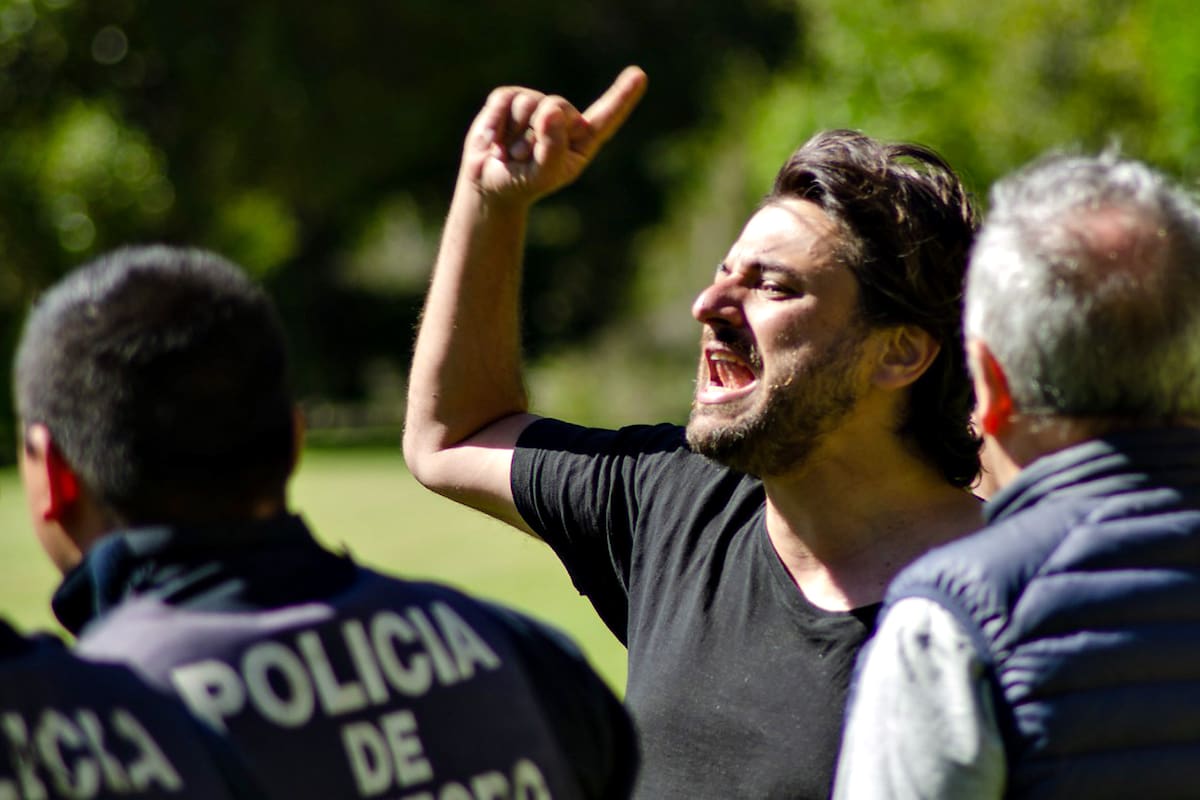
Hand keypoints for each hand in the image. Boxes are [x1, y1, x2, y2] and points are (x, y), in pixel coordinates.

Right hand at [460, 66, 647, 204]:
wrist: (487, 184)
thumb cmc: (522, 183)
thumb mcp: (542, 175)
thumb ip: (552, 148)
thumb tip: (552, 110)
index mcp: (581, 141)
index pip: (606, 118)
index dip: (622, 97)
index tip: (639, 76)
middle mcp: (564, 118)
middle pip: (558, 106)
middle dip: (538, 132)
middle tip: (524, 158)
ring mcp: (537, 105)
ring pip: (529, 103)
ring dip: (516, 133)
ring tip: (511, 152)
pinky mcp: (510, 98)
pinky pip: (505, 100)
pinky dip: (496, 124)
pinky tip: (494, 142)